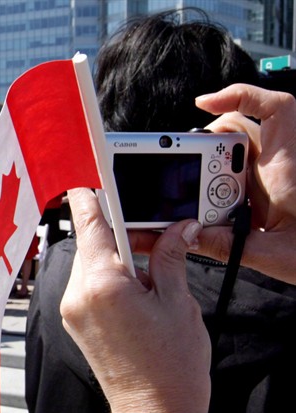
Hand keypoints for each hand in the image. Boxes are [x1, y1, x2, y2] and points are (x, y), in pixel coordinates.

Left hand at [60, 188, 209, 412]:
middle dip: (118, 233)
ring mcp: (72, 310)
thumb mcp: (178, 304)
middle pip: (91, 242)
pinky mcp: (74, 322)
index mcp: (103, 283)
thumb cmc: (170, 368)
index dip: (90, 195)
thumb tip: (177, 229)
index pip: (89, 223)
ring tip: (147, 276)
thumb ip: (170, 258)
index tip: (90, 177)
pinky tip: (132, 292)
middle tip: (152, 239)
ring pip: (89, 263)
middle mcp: (78, 294)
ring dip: (114, 257)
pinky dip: (106, 277)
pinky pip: (86, 285)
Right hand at [193, 84, 295, 284]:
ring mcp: (270, 179)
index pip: (276, 109)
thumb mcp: (276, 255)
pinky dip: (216, 189)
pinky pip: (233, 179)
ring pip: (232, 156)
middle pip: (237, 132)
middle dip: (206, 144)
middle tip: (189, 169)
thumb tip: (192, 235)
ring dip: (209, 172)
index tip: (204, 103)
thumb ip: (231, 246)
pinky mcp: (264, 194)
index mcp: (290, 166)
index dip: (238, 95)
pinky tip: (210, 212)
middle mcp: (279, 166)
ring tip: (201, 201)